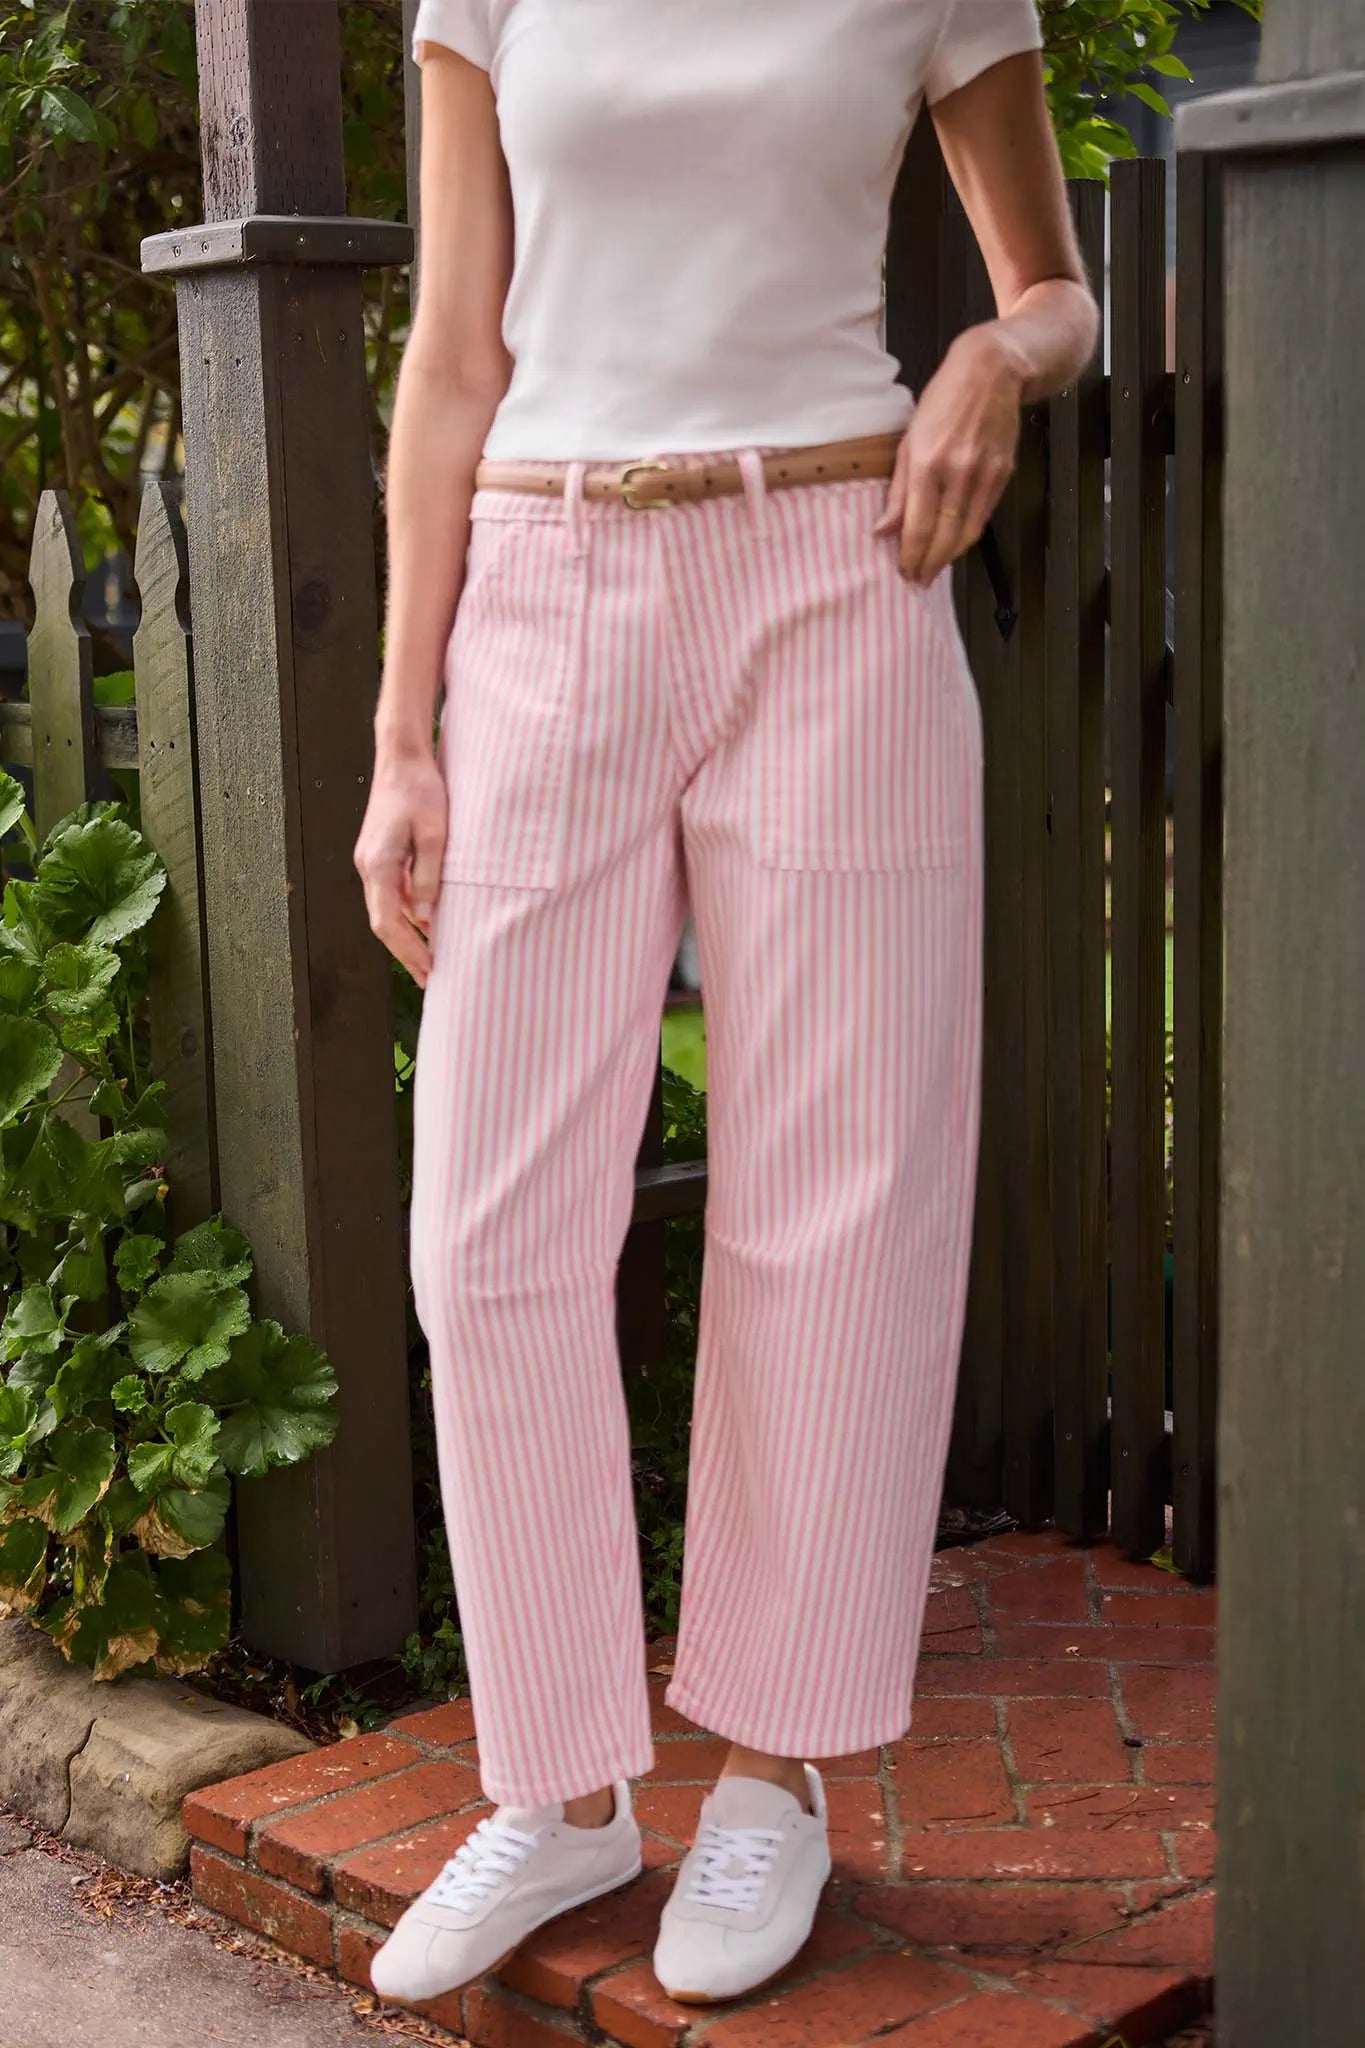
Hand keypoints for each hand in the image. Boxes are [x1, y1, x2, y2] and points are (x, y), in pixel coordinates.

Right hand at [353, 735, 447, 987]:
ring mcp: (371, 860)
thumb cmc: (421, 790)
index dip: (407, 950)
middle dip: (405, 952)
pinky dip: (407, 913)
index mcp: (378, 865)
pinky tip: (427, 924)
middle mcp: (368, 866)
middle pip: (383, 922)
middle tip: (428, 977)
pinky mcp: (379, 854)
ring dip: (406, 935)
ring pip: (386, 909)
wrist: (402, 757)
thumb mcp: (436, 835)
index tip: (428, 971)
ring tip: (430, 958)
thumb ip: (430, 877)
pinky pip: (391, 892)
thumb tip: (427, 918)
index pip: (388, 922)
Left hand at [876, 322, 1024, 584]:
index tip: (904, 572)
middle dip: (930, 564)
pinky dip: (967, 536)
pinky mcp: (1003, 475)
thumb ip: (897, 489)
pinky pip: (983, 517)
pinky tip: (954, 545)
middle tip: (918, 581)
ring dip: (949, 557)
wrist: (993, 371)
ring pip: (967, 533)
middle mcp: (958, 473)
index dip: (911, 555)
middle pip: (945, 537)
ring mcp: (984, 476)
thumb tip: (883, 530)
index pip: (918, 526)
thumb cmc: (944, 400)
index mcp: (928, 464)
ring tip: (933, 570)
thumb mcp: (909, 439)